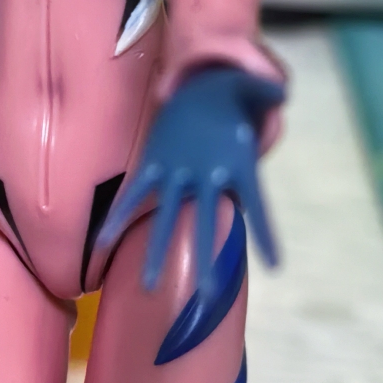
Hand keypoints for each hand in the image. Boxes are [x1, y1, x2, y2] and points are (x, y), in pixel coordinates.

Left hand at [98, 64, 284, 290]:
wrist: (202, 87)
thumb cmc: (230, 94)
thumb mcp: (249, 87)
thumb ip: (264, 87)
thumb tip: (280, 91)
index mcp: (237, 165)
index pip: (259, 205)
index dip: (267, 234)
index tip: (277, 265)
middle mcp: (207, 178)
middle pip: (207, 224)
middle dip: (206, 257)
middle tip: (209, 295)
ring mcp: (178, 175)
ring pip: (167, 218)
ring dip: (158, 249)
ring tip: (147, 285)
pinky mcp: (154, 164)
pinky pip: (135, 193)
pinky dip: (120, 215)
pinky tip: (102, 241)